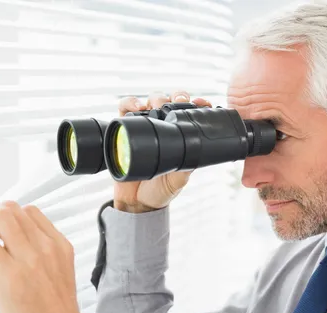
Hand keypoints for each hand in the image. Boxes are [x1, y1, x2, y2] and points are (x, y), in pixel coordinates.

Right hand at [115, 91, 211, 212]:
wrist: (137, 203)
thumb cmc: (161, 190)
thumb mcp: (179, 179)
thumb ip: (186, 166)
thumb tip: (195, 152)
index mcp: (180, 136)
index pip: (189, 113)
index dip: (197, 104)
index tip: (201, 103)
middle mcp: (163, 127)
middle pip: (170, 100)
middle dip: (176, 96)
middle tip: (179, 102)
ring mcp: (144, 126)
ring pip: (150, 101)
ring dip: (155, 98)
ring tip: (157, 106)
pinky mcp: (125, 129)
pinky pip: (124, 109)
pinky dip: (130, 103)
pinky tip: (137, 108)